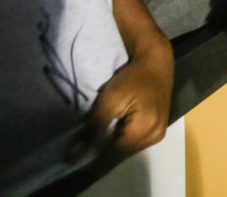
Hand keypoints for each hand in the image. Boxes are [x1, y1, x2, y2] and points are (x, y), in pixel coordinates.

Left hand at [67, 40, 172, 168]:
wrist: (157, 60)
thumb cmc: (132, 77)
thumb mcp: (109, 101)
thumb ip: (92, 131)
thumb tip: (73, 157)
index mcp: (143, 132)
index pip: (111, 159)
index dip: (90, 165)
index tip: (69, 166)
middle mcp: (153, 138)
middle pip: (120, 157)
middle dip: (98, 157)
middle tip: (76, 154)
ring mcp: (157, 134)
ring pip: (127, 151)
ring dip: (109, 149)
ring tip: (89, 147)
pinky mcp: (157, 129)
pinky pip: (134, 143)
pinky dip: (120, 141)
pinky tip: (108, 136)